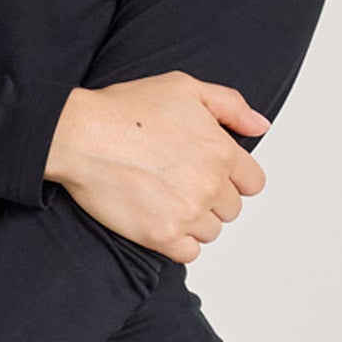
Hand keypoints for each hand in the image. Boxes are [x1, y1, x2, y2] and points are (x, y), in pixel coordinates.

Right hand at [45, 73, 271, 262]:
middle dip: (211, 198)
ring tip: (165, 199)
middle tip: (179, 182)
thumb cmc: (125, 109)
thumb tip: (260, 126)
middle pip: (231, 209)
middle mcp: (210, 185)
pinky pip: (189, 253)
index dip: (232, 177)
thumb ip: (230, 105)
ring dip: (194, 220)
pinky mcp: (161, 236)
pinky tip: (160, 220)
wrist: (81, 136)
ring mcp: (187, 213)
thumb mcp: (185, 88)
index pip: (253, 183)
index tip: (209, 173)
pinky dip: (178, 242)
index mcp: (222, 151)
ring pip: (211, 231)